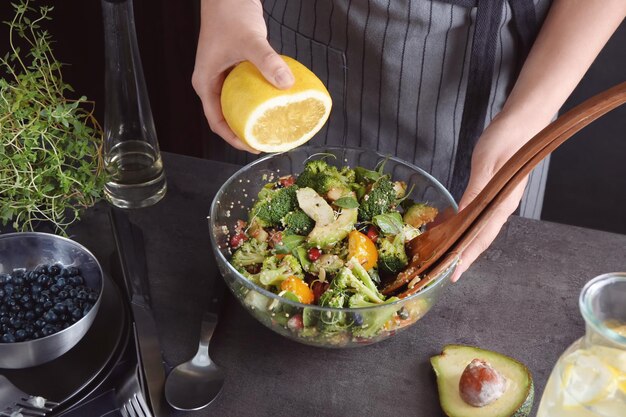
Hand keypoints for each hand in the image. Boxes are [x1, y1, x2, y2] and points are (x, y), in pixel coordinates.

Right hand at [192, 0, 293, 151]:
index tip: (253, 146)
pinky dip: (259, 98)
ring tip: (271, 125)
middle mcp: (212, 82)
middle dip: (245, 131)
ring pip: (237, 104)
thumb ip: (267, 62)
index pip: (217, 121)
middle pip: (227, 116)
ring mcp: (224, 75)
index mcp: (205, 83)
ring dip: (252, 116)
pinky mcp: (236, 67)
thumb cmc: (229, 14)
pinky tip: (274, 102)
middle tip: (266, 139)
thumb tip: (287, 84)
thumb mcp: (250, 41)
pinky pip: (247, 90)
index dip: (234, 138)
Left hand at [450, 116, 531, 281]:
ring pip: (480, 229)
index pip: (481, 238)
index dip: (466, 258)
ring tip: (447, 255)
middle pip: (481, 238)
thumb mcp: (486, 164)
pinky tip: (456, 227)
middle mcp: (503, 206)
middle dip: (463, 256)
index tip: (453, 274)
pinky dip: (466, 225)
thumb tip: (462, 217)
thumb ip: (475, 192)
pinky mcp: (496, 191)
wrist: (524, 120)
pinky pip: (480, 215)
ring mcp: (501, 200)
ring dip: (464, 243)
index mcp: (502, 204)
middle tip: (444, 271)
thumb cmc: (506, 138)